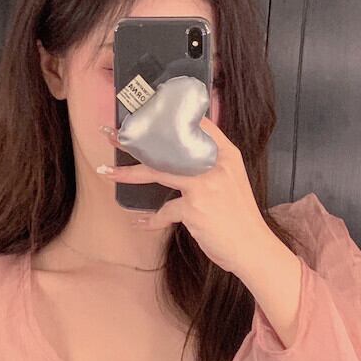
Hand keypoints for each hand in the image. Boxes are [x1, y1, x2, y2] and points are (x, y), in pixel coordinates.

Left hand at [97, 118, 269, 276]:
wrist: (252, 247)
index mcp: (225, 154)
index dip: (170, 116)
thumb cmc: (239, 218)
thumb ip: (210, 167)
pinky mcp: (194, 208)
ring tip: (107, 171)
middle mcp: (214, 164)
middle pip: (168, 145)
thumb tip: (183, 161)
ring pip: (157, 171)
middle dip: (136, 141)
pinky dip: (151, 220)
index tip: (147, 113)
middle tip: (111, 135)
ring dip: (128, 173)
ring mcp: (203, 184)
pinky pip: (163, 211)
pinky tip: (141, 222)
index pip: (197, 124)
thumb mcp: (231, 183)